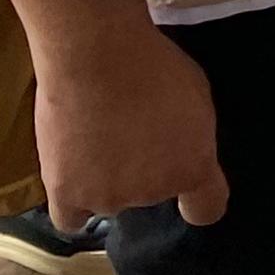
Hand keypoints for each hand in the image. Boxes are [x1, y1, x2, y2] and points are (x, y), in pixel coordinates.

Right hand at [37, 18, 225, 230]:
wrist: (96, 56)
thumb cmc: (152, 64)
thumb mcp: (195, 96)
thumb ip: (190, 136)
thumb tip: (179, 150)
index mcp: (194, 167)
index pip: (207, 209)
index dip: (197, 200)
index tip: (188, 191)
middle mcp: (153, 192)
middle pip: (151, 196)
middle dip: (145, 170)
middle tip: (130, 133)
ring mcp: (109, 197)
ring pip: (111, 201)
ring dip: (107, 180)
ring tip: (95, 140)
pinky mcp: (67, 195)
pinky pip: (71, 218)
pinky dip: (74, 204)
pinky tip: (73, 181)